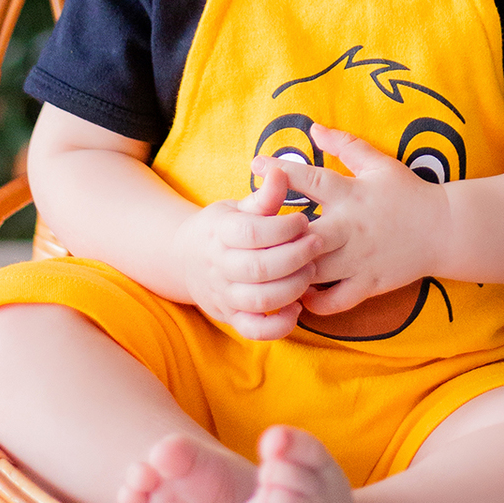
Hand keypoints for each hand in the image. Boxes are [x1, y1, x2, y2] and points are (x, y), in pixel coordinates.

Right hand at [178, 159, 325, 339]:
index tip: (303, 221)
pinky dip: (279, 325)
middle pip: (259, 268)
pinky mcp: (231, 318)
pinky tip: (297, 307)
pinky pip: (255, 331)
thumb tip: (281, 172)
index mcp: (219, 233)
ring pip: (260, 300)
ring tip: (310, 271)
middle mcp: (218, 266)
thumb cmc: (224, 227)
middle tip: (317, 244)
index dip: (283, 228)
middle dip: (295, 256)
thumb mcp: (239, 206)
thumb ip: (264, 196)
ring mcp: (224, 295)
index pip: (252, 232)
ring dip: (292, 287)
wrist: (186, 259)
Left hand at [269, 124, 438, 316]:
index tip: (255, 166)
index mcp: (351, 193)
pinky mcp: (369, 284)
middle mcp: (351, 227)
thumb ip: (345, 144)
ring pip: (312, 272)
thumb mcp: (379, 163)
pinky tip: (301, 294)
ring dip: (289, 271)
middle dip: (276, 236)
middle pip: (302, 235)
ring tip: (270, 269)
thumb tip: (313, 127)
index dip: (279, 171)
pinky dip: (314, 302)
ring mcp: (359, 259)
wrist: (446, 229)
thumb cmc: (409, 193)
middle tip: (254, 237)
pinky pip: (335, 301)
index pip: (309, 179)